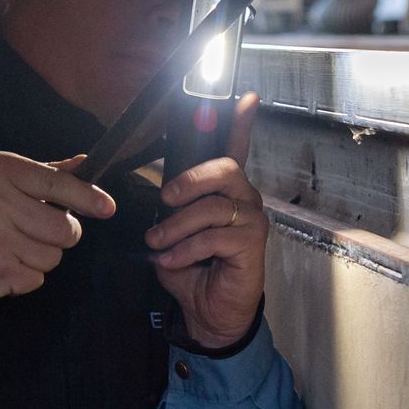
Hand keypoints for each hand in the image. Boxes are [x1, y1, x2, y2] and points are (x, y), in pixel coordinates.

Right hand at [0, 152, 116, 305]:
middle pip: (64, 229)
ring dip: (39, 258)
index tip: (108, 207)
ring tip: (11, 248)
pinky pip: (36, 280)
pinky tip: (2, 264)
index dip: (88, 197)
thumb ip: (43, 173)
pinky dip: (24, 277)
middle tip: (36, 233)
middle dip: (60, 236)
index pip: (57, 183)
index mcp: (1, 170)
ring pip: (52, 257)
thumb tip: (84, 165)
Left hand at [146, 94, 265, 350]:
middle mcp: (244, 198)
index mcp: (225, 190)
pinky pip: (213, 237)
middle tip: (164, 197)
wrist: (209, 312)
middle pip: (225, 168)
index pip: (236, 148)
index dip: (241, 121)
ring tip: (157, 243)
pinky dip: (184, 250)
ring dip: (176, 226)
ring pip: (212, 207)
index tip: (246, 96)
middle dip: (190, 179)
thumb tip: (158, 190)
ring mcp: (251, 221)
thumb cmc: (193, 268)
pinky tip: (170, 261)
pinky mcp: (251, 246)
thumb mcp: (173, 231)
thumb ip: (171, 207)